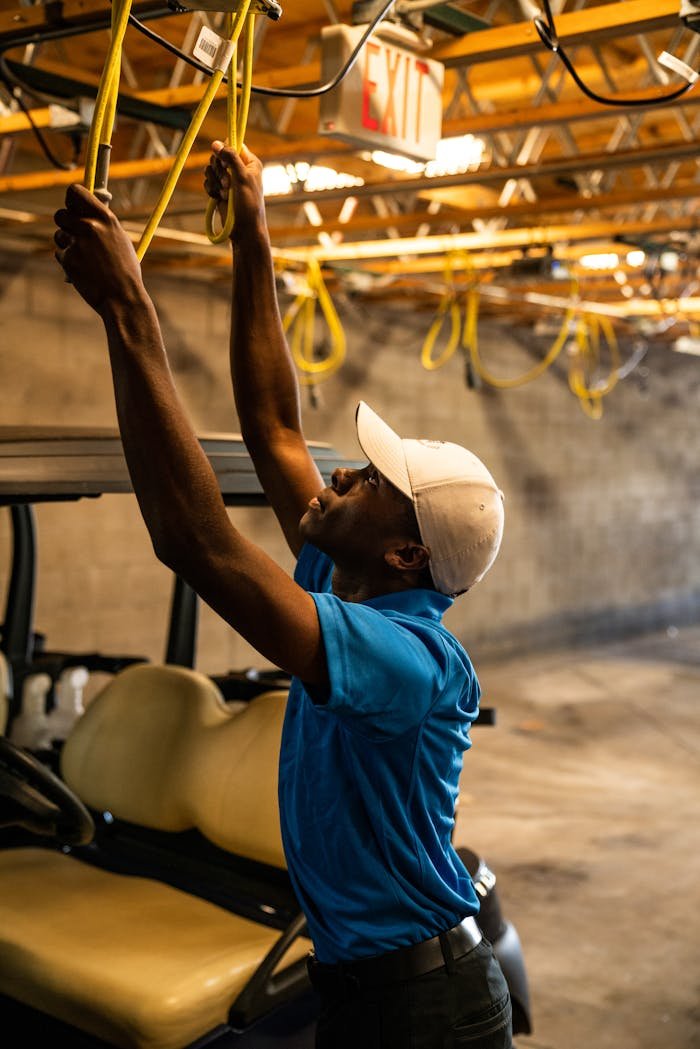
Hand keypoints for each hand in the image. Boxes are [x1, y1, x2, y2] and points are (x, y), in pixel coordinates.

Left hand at [54, 185, 145, 314]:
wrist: (122, 298)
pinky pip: (60, 253)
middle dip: (65, 223)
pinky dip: (68, 261)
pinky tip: (83, 271)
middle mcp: (90, 227)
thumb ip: (102, 224)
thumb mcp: (120, 240)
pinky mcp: (68, 258)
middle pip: (61, 214)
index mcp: (106, 218)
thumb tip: (86, 211)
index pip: (75, 192)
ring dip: (67, 244)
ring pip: (59, 235)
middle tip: (74, 234)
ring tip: (86, 259)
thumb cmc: (125, 271)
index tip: (73, 206)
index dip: (71, 199)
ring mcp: (78, 242)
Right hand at [203, 141, 266, 241]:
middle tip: (227, 183)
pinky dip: (211, 189)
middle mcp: (239, 169)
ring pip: (211, 168)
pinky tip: (218, 198)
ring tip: (225, 194)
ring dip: (215, 181)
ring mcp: (228, 180)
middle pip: (219, 155)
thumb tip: (215, 143)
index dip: (225, 149)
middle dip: (219, 169)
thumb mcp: (242, 177)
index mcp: (250, 163)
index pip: (234, 144)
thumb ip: (230, 158)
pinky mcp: (219, 189)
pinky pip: (208, 181)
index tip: (223, 160)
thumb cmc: (248, 204)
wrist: (244, 229)